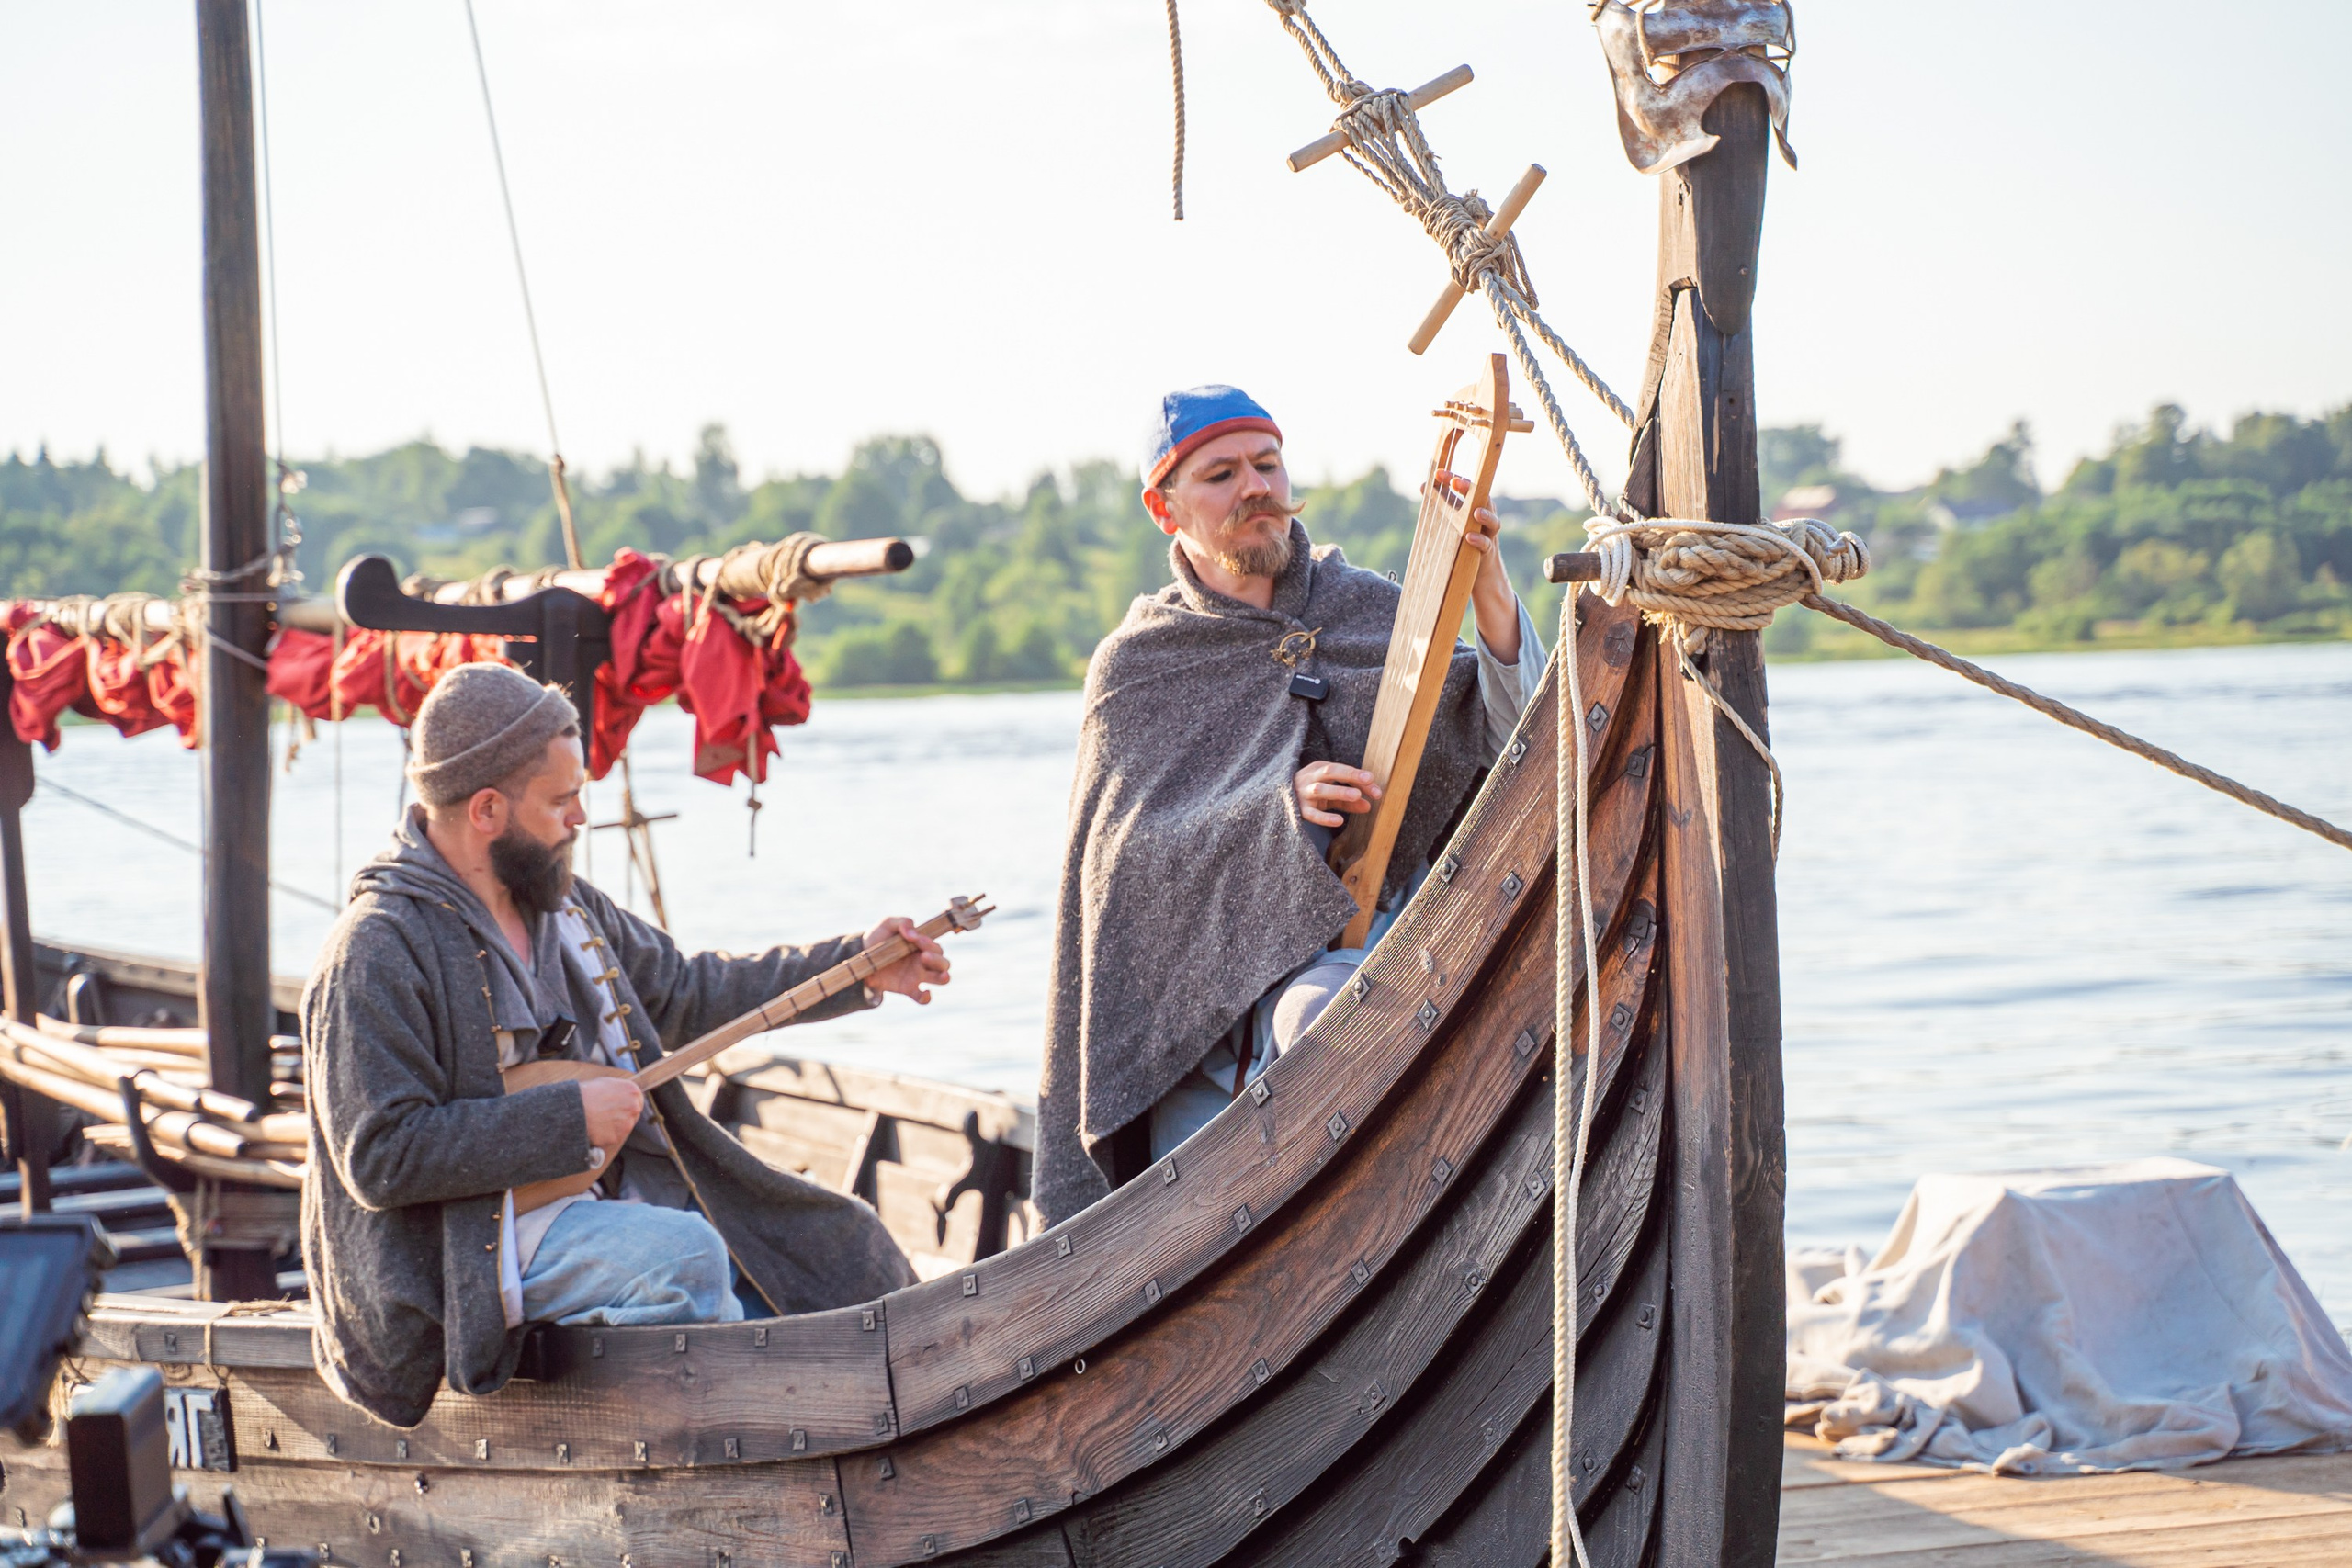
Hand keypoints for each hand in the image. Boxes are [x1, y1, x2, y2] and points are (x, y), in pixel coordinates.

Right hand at [579, 1076, 643, 1150]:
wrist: (573, 1109)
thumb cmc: (587, 1093)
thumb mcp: (606, 1083)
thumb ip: (620, 1089)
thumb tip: (623, 1094)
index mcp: (632, 1091)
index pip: (638, 1100)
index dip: (628, 1104)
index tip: (621, 1106)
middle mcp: (633, 1108)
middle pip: (633, 1114)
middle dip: (623, 1115)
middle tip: (607, 1114)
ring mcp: (626, 1124)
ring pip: (624, 1127)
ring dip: (615, 1126)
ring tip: (599, 1120)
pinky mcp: (616, 1137)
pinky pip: (613, 1137)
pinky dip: (606, 1135)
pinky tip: (596, 1128)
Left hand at [863, 916, 950, 1004]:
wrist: (860, 955)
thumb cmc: (878, 937)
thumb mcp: (888, 924)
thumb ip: (902, 922)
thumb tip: (912, 931)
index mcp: (922, 946)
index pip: (936, 946)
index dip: (929, 943)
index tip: (915, 938)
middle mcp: (923, 961)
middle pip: (944, 963)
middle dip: (937, 959)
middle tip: (923, 955)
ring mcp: (917, 976)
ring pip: (940, 978)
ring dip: (942, 976)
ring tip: (941, 975)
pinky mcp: (907, 988)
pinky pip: (922, 998)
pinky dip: (927, 998)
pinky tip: (925, 993)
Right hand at [1295, 760, 1379, 828]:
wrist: (1275, 802)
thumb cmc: (1308, 795)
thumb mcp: (1329, 794)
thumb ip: (1348, 800)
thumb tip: (1369, 805)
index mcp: (1318, 770)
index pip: (1340, 769)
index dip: (1357, 774)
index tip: (1373, 780)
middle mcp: (1309, 779)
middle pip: (1330, 771)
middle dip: (1350, 775)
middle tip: (1368, 780)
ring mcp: (1302, 794)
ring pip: (1320, 790)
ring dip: (1339, 791)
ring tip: (1356, 795)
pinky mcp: (1298, 811)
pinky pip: (1312, 814)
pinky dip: (1325, 818)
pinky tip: (1339, 821)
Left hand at [1433, 476, 1522, 663]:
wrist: (1480, 576)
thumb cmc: (1462, 543)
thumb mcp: (1451, 522)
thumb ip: (1441, 504)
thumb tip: (1423, 485)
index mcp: (1474, 507)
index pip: (1468, 488)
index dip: (1454, 479)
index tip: (1438, 474)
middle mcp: (1484, 519)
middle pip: (1483, 498)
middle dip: (1469, 489)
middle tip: (1455, 483)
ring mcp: (1489, 536)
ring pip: (1493, 522)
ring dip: (1484, 515)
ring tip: (1474, 512)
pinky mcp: (1488, 554)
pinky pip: (1487, 546)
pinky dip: (1479, 541)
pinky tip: (1468, 538)